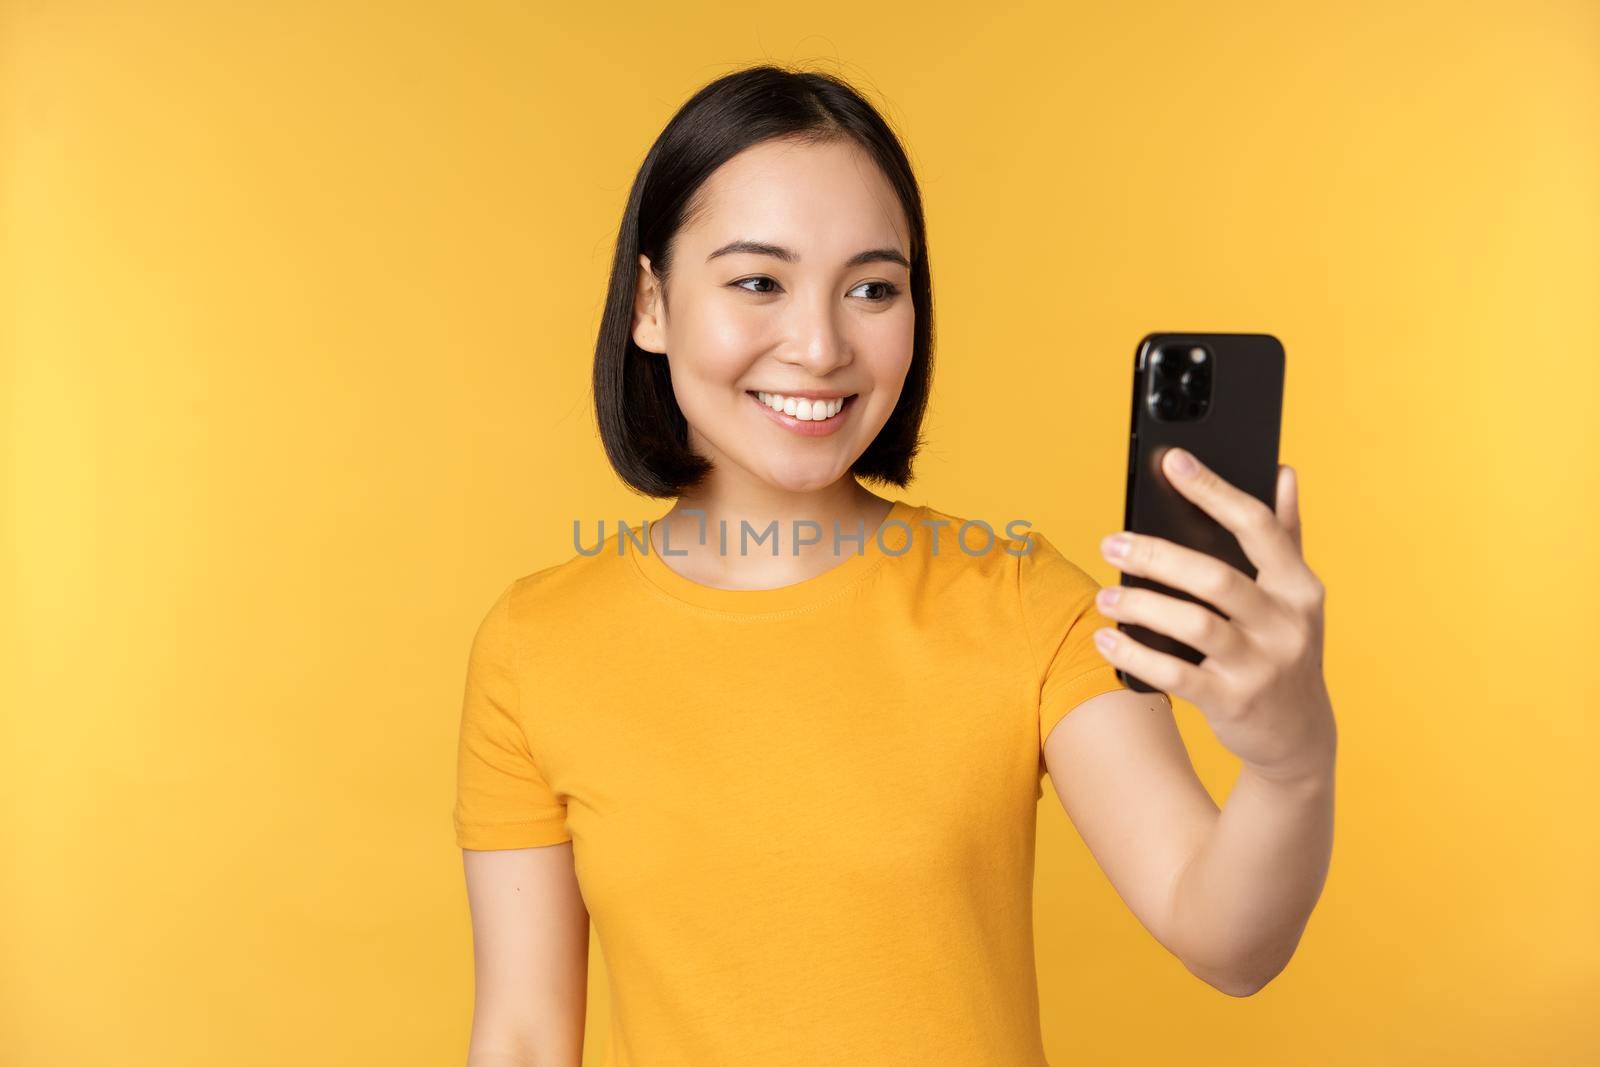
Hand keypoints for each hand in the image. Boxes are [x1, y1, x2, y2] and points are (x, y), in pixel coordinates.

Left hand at [1091, 448, 1335, 784]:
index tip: (1172, 461)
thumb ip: (1287, 535)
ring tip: (1105, 597)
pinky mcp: (1232, 703)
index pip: (1257, 526)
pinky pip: (1176, 676)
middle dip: (1156, 556)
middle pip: (1215, 577)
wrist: (1300, 737)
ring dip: (1141, 606)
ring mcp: (1261, 666)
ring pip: (1194, 624)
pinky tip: (1106, 640)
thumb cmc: (1286, 649)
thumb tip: (1284, 471)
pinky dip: (1135, 655)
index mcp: (1300, 587)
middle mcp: (1286, 624)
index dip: (1214, 490)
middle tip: (1110, 543)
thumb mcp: (1296, 597)